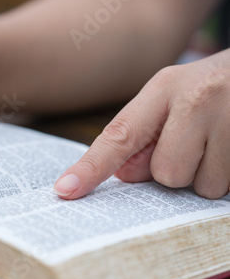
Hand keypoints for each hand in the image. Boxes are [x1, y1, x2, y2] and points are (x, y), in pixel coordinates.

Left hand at [54, 49, 229, 199]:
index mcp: (165, 89)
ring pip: (200, 186)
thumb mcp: (169, 99)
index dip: (91, 167)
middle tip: (193, 142)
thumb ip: (141, 136)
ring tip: (217, 142)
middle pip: (166, 173)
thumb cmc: (208, 89)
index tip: (65, 190)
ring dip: (204, 174)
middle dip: (175, 169)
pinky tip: (228, 148)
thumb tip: (124, 175)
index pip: (119, 136)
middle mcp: (198, 101)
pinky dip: (225, 176)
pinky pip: (226, 187)